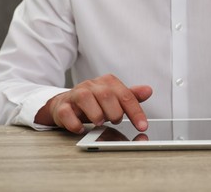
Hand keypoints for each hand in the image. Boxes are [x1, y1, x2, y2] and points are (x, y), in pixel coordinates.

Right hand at [34, 74, 151, 133]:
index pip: (126, 96)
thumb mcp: (115, 99)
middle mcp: (91, 85)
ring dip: (96, 115)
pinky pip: (67, 112)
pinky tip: (81, 128)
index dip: (135, 112)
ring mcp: (75, 94)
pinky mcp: (62, 106)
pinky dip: (75, 123)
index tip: (142, 126)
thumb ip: (131, 96)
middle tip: (115, 121)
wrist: (67, 103)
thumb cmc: (95, 102)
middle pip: (107, 95)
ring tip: (99, 123)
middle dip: (114, 112)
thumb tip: (148, 90)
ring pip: (86, 99)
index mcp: (107, 82)